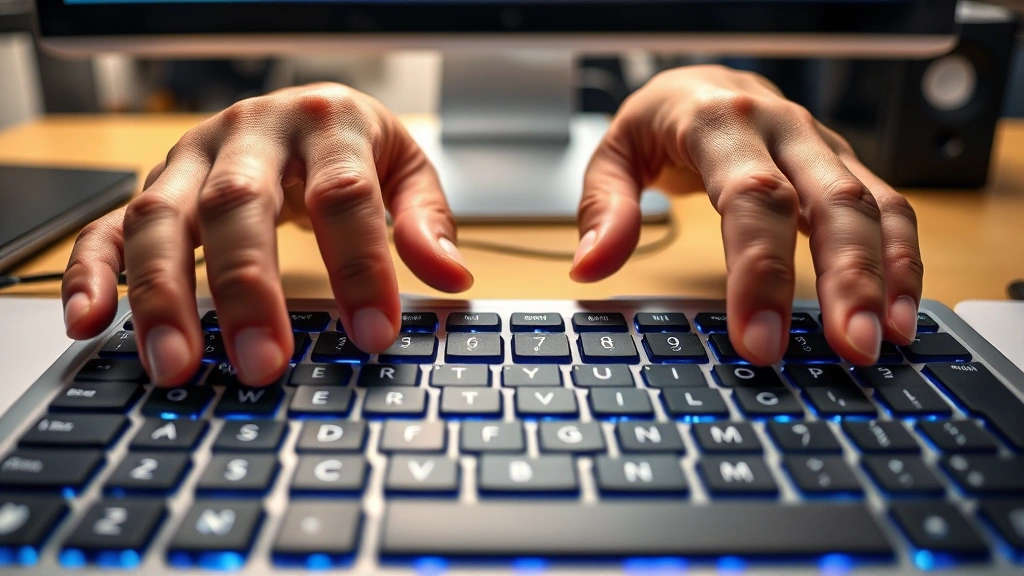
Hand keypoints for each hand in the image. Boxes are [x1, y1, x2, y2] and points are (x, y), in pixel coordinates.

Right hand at [62, 83, 472, 385]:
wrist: (301, 106)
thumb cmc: (354, 144)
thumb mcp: (405, 168)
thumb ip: (427, 219)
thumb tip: (451, 277)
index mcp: (327, 122)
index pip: (343, 194)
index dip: (359, 265)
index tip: (373, 335)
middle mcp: (251, 133)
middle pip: (238, 205)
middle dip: (248, 288)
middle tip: (263, 364)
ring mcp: (193, 158)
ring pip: (163, 218)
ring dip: (164, 294)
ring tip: (178, 365)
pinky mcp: (155, 185)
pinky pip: (110, 226)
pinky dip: (94, 271)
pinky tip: (91, 321)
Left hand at [571, 65, 922, 365]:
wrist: (704, 79)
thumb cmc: (660, 121)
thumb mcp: (616, 154)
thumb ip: (603, 208)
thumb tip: (591, 266)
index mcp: (719, 121)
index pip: (752, 198)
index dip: (759, 271)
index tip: (759, 340)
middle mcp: (782, 128)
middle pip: (830, 199)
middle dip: (847, 278)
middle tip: (851, 347)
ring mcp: (821, 145)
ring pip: (872, 203)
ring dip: (888, 273)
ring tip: (888, 339)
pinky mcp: (844, 165)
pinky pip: (888, 207)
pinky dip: (902, 258)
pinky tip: (902, 311)